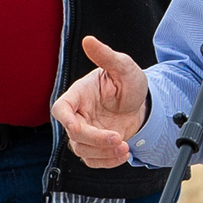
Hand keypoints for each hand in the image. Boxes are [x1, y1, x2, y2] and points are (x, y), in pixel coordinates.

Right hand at [54, 35, 148, 166]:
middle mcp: (79, 115)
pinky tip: (123, 155)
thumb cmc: (128, 81)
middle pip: (74, 134)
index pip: (61, 109)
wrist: (141, 103)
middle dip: (95, 140)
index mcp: (79, 95)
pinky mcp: (96, 146)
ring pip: (83, 150)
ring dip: (103, 153)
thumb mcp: (122, 66)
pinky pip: (93, 160)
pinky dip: (107, 162)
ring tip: (125, 147)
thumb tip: (89, 40)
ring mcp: (87, 132)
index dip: (65, 120)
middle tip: (118, 138)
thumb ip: (105, 55)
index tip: (78, 127)